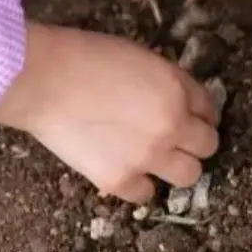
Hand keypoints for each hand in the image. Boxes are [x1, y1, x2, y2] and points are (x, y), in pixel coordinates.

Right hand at [0, 22, 219, 202]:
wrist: (42, 80)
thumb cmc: (83, 58)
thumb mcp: (139, 57)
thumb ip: (166, 82)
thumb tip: (178, 102)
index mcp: (176, 91)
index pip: (209, 109)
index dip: (198, 113)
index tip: (186, 117)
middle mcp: (171, 126)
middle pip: (207, 146)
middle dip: (192, 141)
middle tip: (170, 138)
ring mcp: (147, 157)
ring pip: (188, 176)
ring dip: (174, 167)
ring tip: (152, 158)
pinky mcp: (119, 180)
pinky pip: (146, 194)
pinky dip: (138, 184)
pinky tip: (124, 169)